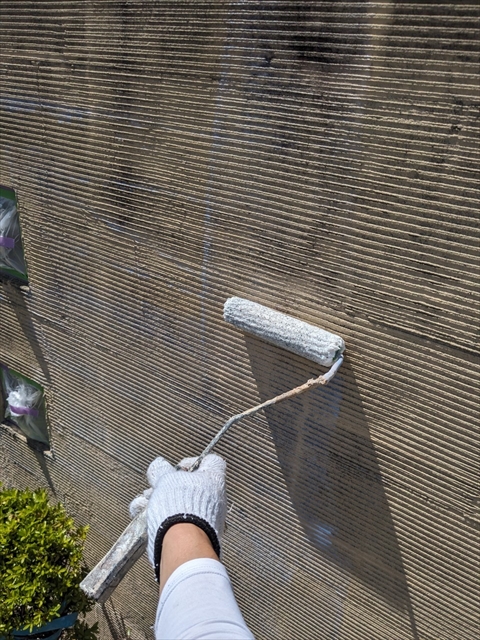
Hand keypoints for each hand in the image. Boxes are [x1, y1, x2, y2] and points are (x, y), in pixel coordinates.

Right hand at [129, 454, 226, 580]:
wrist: (182, 544)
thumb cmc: (180, 506)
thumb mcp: (167, 480)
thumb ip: (162, 471)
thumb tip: (159, 465)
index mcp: (213, 480)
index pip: (211, 462)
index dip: (192, 462)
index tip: (177, 468)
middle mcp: (213, 500)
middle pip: (189, 485)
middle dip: (167, 485)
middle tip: (155, 488)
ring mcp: (205, 519)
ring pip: (179, 504)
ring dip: (159, 501)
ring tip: (145, 502)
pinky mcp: (192, 535)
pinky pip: (176, 521)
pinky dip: (159, 517)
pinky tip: (142, 515)